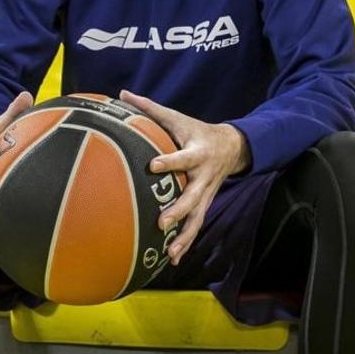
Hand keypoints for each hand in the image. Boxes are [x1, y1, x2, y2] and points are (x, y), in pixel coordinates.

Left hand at [119, 89, 251, 265]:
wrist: (232, 147)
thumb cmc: (196, 131)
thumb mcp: (178, 118)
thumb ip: (151, 108)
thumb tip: (122, 94)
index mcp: (197, 153)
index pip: (183, 158)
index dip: (170, 161)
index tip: (153, 165)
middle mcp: (203, 177)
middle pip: (192, 196)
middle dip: (178, 211)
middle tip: (161, 222)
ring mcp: (206, 194)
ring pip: (197, 218)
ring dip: (184, 237)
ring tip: (170, 253)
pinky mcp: (205, 205)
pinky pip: (196, 226)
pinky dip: (186, 243)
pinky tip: (173, 260)